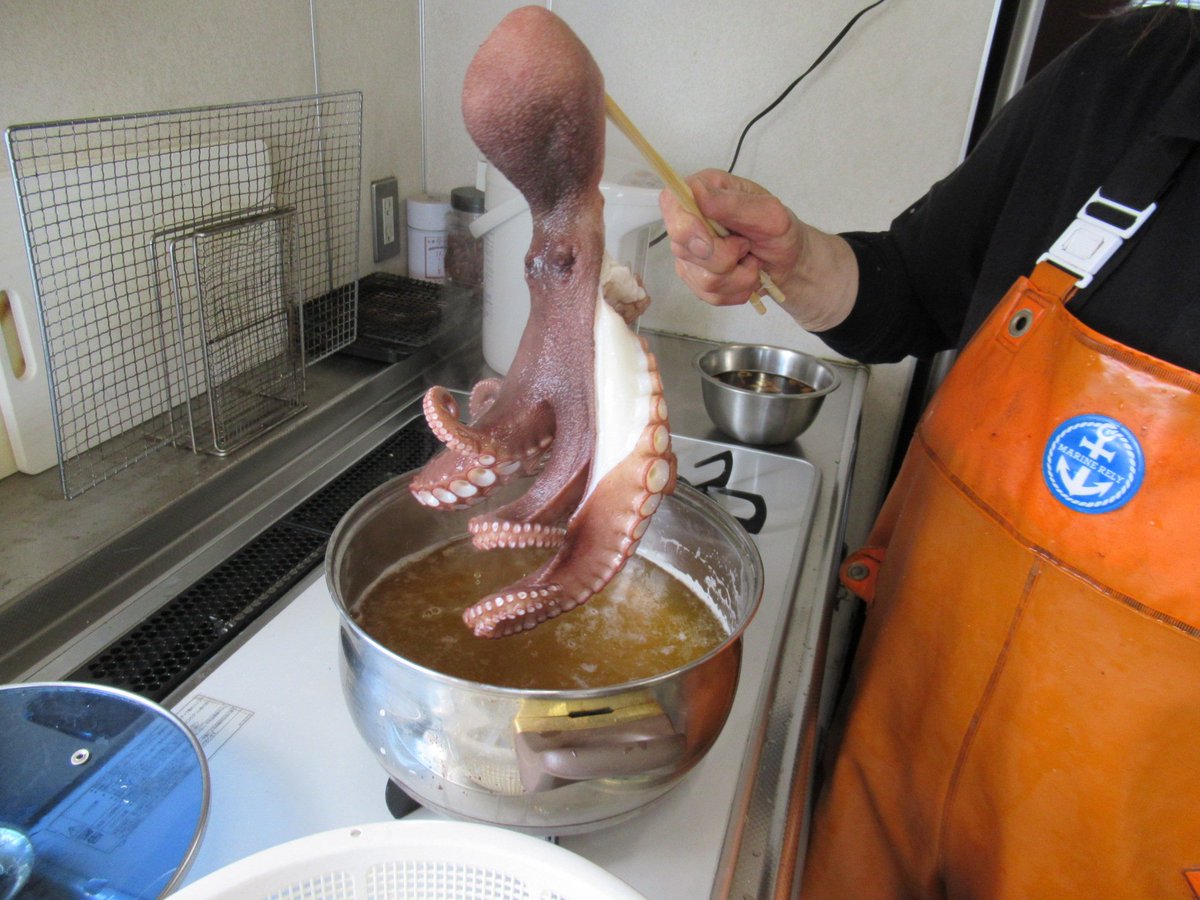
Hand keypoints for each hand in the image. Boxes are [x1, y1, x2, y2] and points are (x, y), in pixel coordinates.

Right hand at [658, 169, 857, 331]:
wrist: (788, 263)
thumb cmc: (779, 231)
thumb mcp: (768, 212)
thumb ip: (733, 204)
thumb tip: (698, 193)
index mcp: (703, 192)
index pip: (671, 202)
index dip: (685, 224)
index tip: (709, 239)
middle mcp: (690, 222)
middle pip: (683, 247)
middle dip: (724, 256)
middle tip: (745, 246)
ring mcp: (689, 254)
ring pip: (702, 278)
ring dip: (738, 276)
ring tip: (750, 262)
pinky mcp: (696, 280)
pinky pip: (710, 295)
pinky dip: (737, 290)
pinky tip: (745, 275)